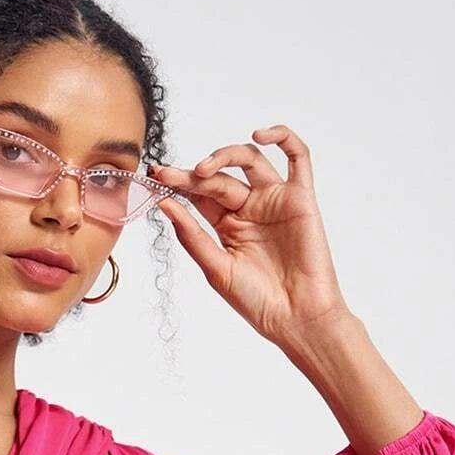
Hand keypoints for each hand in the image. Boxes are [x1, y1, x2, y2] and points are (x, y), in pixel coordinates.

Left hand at [150, 126, 350, 349]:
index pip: (199, 194)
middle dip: (193, 174)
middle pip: (219, 177)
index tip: (154, 176)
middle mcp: (249, 208)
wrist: (295, 319)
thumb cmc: (257, 302)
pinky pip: (298, 157)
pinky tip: (261, 135)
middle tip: (170, 175)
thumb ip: (192, 236)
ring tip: (204, 170)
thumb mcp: (215, 269)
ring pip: (250, 160)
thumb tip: (165, 205)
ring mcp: (275, 200)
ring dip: (226, 156)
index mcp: (226, 225)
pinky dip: (283, 137)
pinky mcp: (301, 197)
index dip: (177, 182)